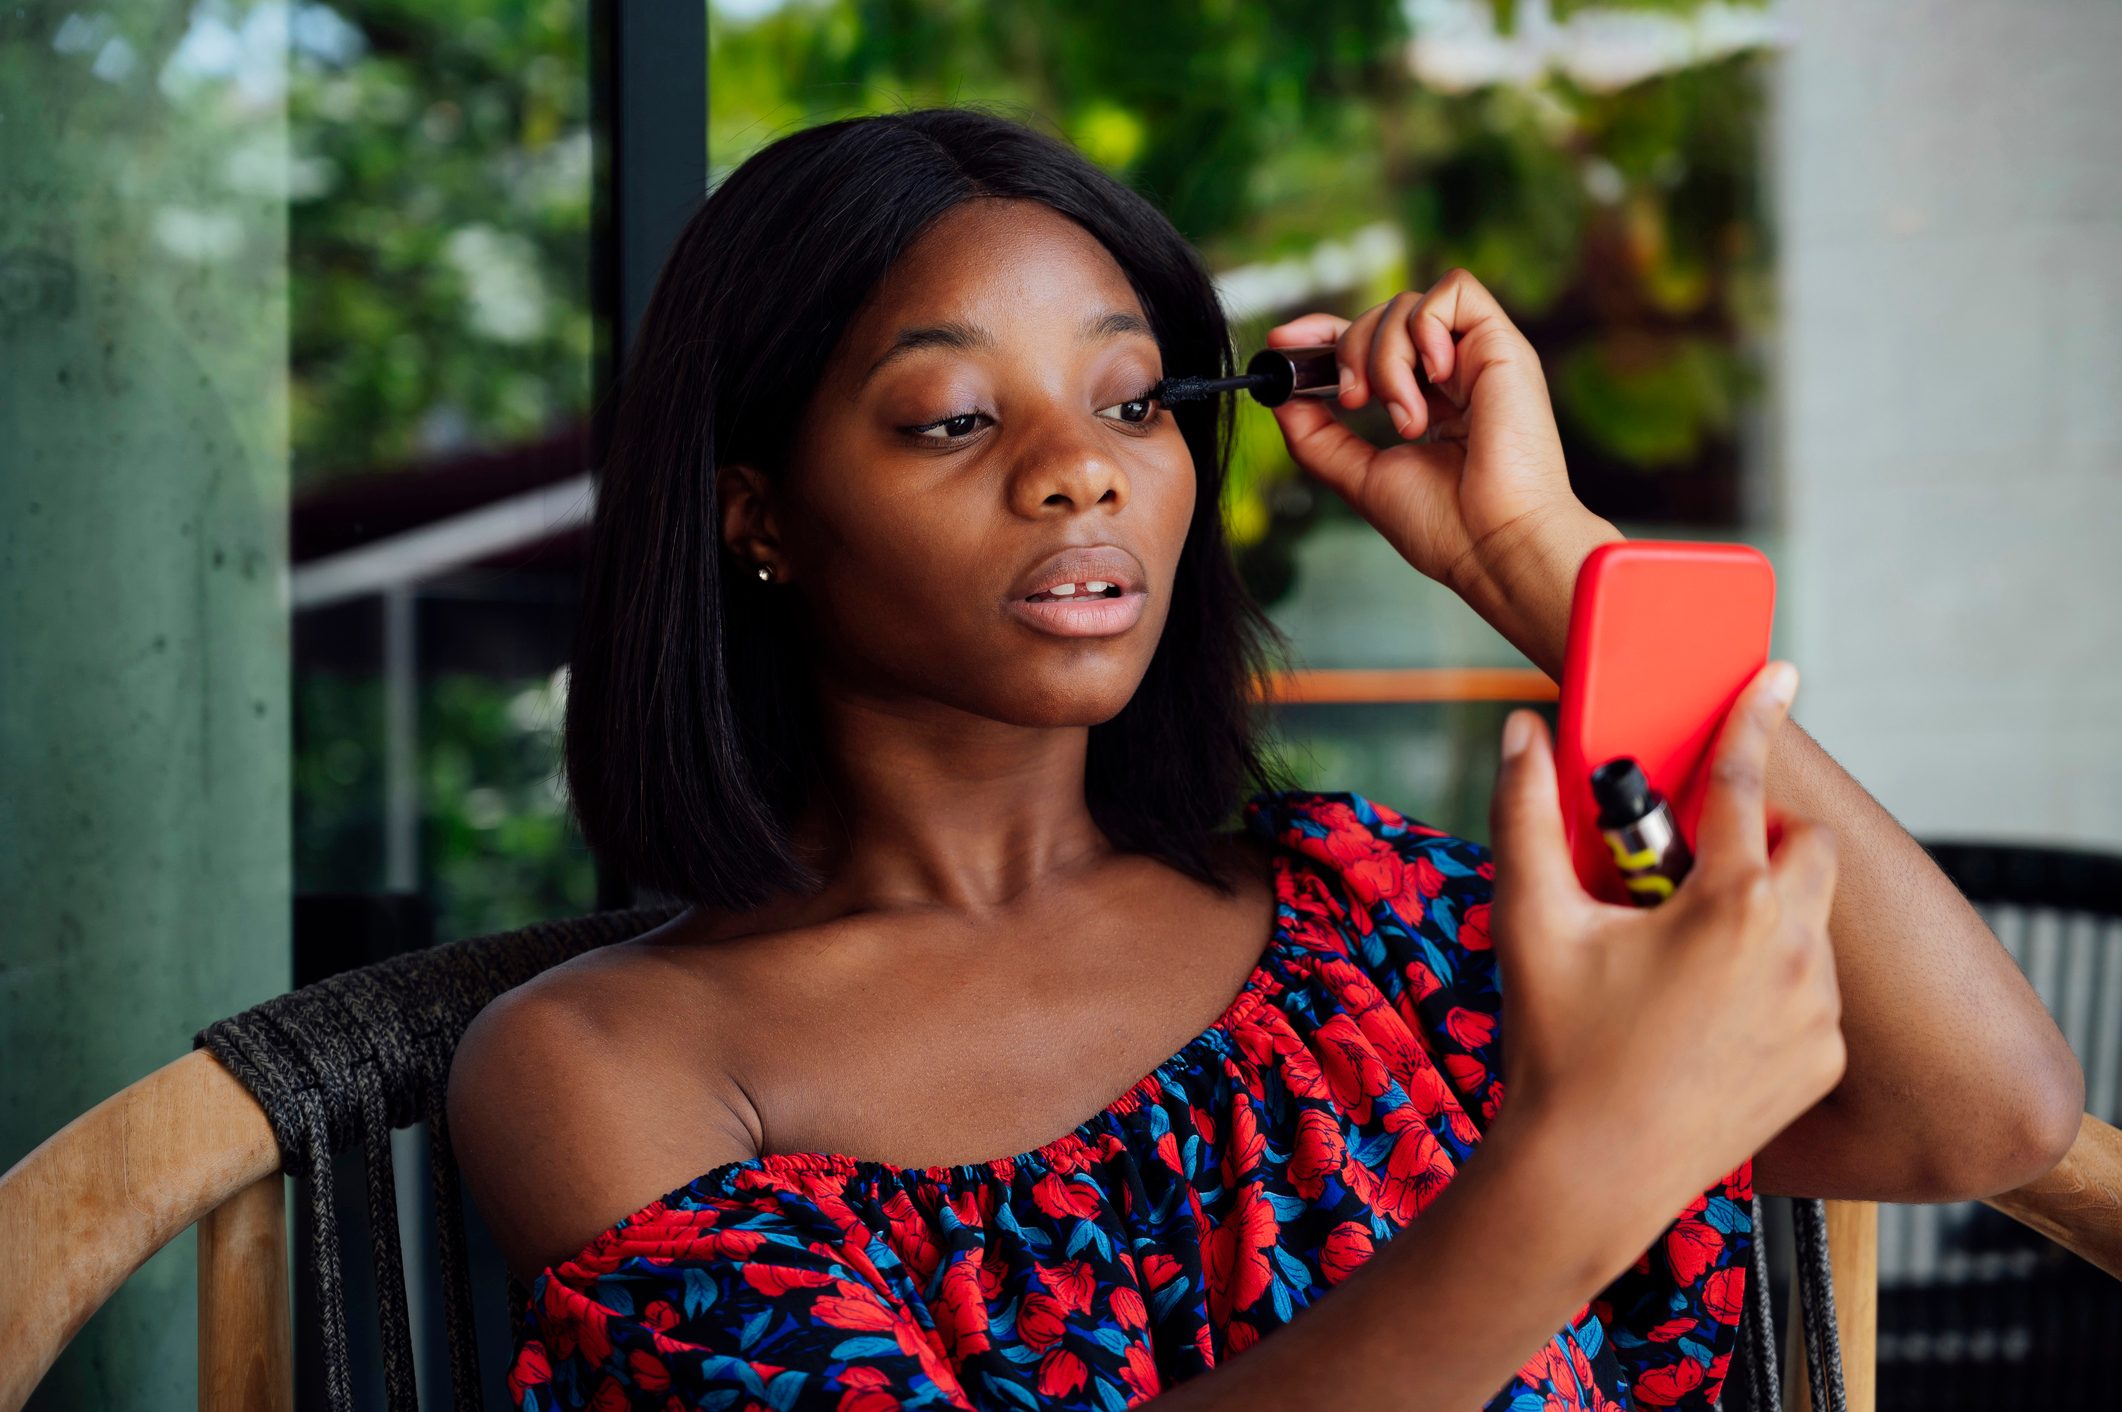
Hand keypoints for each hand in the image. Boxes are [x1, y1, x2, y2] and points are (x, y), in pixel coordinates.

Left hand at [1263, 268, 1596, 605]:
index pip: (1368, 341)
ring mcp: (1477, 357)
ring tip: (1409, 419)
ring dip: (1387, 358)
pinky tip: (1435, 376)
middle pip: (1381, 316)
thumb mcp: (1357, 476)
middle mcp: (1452, 373)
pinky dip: (1426, 326)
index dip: (1323, 331)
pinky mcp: (1504, 344)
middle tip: (1357, 403)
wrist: (1494, 545)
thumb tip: (1280, 395)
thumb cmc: (1442, 526)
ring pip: (1407, 304)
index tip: (1283, 343)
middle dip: (1350, 351)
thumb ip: (1316, 436)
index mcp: (1425, 400)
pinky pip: (1455, 289)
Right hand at [1481, 661, 1845, 1227]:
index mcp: (1727, 903)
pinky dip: (1772, 978)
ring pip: (1812, 920)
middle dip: (1766, 837)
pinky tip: (1703, 1011)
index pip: (1745, 784)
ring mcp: (1815, 1011)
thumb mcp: (1529, 919)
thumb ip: (1527, 813)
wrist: (1588, 1176)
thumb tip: (1520, 732)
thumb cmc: (1554, 1045)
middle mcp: (1792, 950)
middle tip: (1694, 865)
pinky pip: (1813, 989)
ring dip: (1764, 911)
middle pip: (1811, 847)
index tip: (1777, 678)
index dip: (1754, 721)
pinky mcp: (1820, 1060)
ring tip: (1684, 952)